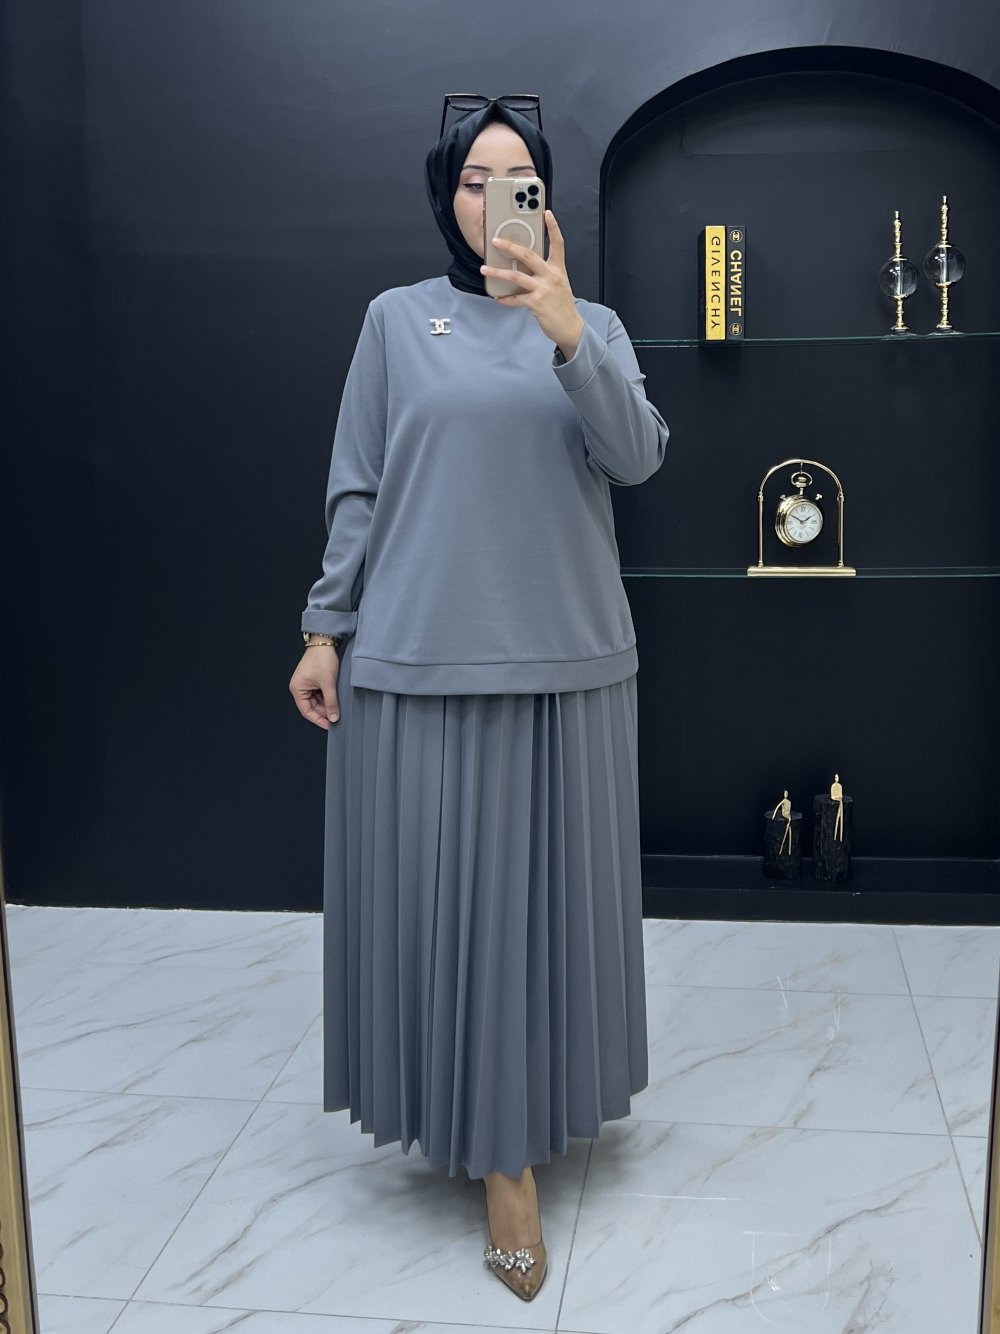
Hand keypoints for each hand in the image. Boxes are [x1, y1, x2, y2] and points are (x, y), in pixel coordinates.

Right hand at [289, 648, 340, 728]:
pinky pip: (320, 694)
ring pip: (317, 701)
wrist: (325, 642)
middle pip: (312, 707)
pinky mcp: (314, 680)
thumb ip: (331, 702)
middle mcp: (300, 687)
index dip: (318, 720)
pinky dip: (328, 697)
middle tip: (337, 717)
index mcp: (297, 689)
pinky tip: (336, 699)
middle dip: (324, 712)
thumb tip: (333, 718)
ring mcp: (307, 684)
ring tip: (338, 707)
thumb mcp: (328, 683)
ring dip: (327, 704)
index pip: (306, 711)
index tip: (329, 726)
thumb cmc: (322, 659)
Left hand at [480, 209, 584, 355]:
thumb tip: (522, 265)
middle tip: (495, 241)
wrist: (570, 327)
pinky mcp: (536, 303)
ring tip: (484, 269)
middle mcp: (551, 276)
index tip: (546, 212)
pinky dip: (505, 299)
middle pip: (528, 255)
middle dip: (510, 246)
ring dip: (497, 273)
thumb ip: (544, 272)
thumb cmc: (561, 305)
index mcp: (558, 269)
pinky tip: (497, 298)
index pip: (558, 243)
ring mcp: (543, 289)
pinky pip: (516, 299)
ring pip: (516, 276)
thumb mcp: (558, 283)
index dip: (553, 227)